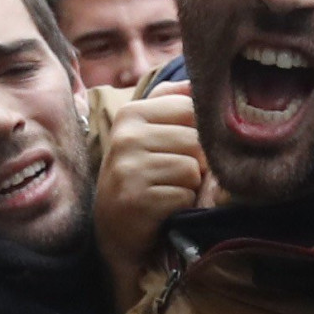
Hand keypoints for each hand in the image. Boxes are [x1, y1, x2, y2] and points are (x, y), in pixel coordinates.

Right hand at [93, 84, 204, 304]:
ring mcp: (128, 168)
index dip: (197, 134)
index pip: (191, 109)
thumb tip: (198, 81)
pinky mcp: (136, 199)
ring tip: (165, 192)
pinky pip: (184, 195)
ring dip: (188, 187)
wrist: (114, 232)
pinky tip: (161, 209)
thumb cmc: (140, 177)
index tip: (177, 151)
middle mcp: (126, 136)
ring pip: (193, 169)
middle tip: (170, 178)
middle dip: (195, 164)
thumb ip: (172, 102)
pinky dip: (180, 206)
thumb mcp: (147, 133)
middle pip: (196, 140)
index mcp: (131, 113)